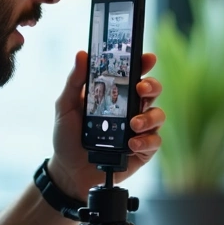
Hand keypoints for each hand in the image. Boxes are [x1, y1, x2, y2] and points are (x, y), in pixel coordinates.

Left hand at [47, 50, 164, 198]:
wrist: (69, 171)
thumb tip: (81, 54)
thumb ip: (74, 81)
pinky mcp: (142, 150)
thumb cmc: (68, 136)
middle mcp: (131, 109)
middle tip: (140, 89)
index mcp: (115, 94)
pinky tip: (132, 144)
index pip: (134, 73)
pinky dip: (145, 141)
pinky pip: (155, 141)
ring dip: (148, 117)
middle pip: (152, 91)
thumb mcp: (65, 106)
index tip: (147, 58)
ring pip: (158, 115)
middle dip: (152, 86)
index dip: (144, 63)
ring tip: (133, 124)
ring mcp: (139, 129)